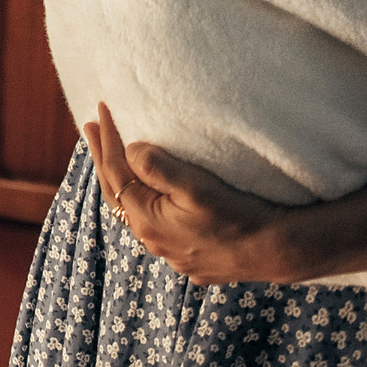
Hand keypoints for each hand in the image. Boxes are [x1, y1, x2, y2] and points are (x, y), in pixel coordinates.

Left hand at [86, 101, 301, 284]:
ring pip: (134, 211)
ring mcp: (170, 252)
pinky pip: (157, 226)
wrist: (276, 250)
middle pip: (116, 192)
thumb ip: (156, 166)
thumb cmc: (238, 214)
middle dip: (102, 157)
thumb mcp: (195, 186)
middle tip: (90, 126)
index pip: (115, 171)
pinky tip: (150, 197)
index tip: (101, 109)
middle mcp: (152, 240)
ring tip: (114, 158)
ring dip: (122, 181)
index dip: (107, 138)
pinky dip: (145, 203)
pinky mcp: (190, 257)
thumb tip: (131, 150)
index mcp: (146, 219)